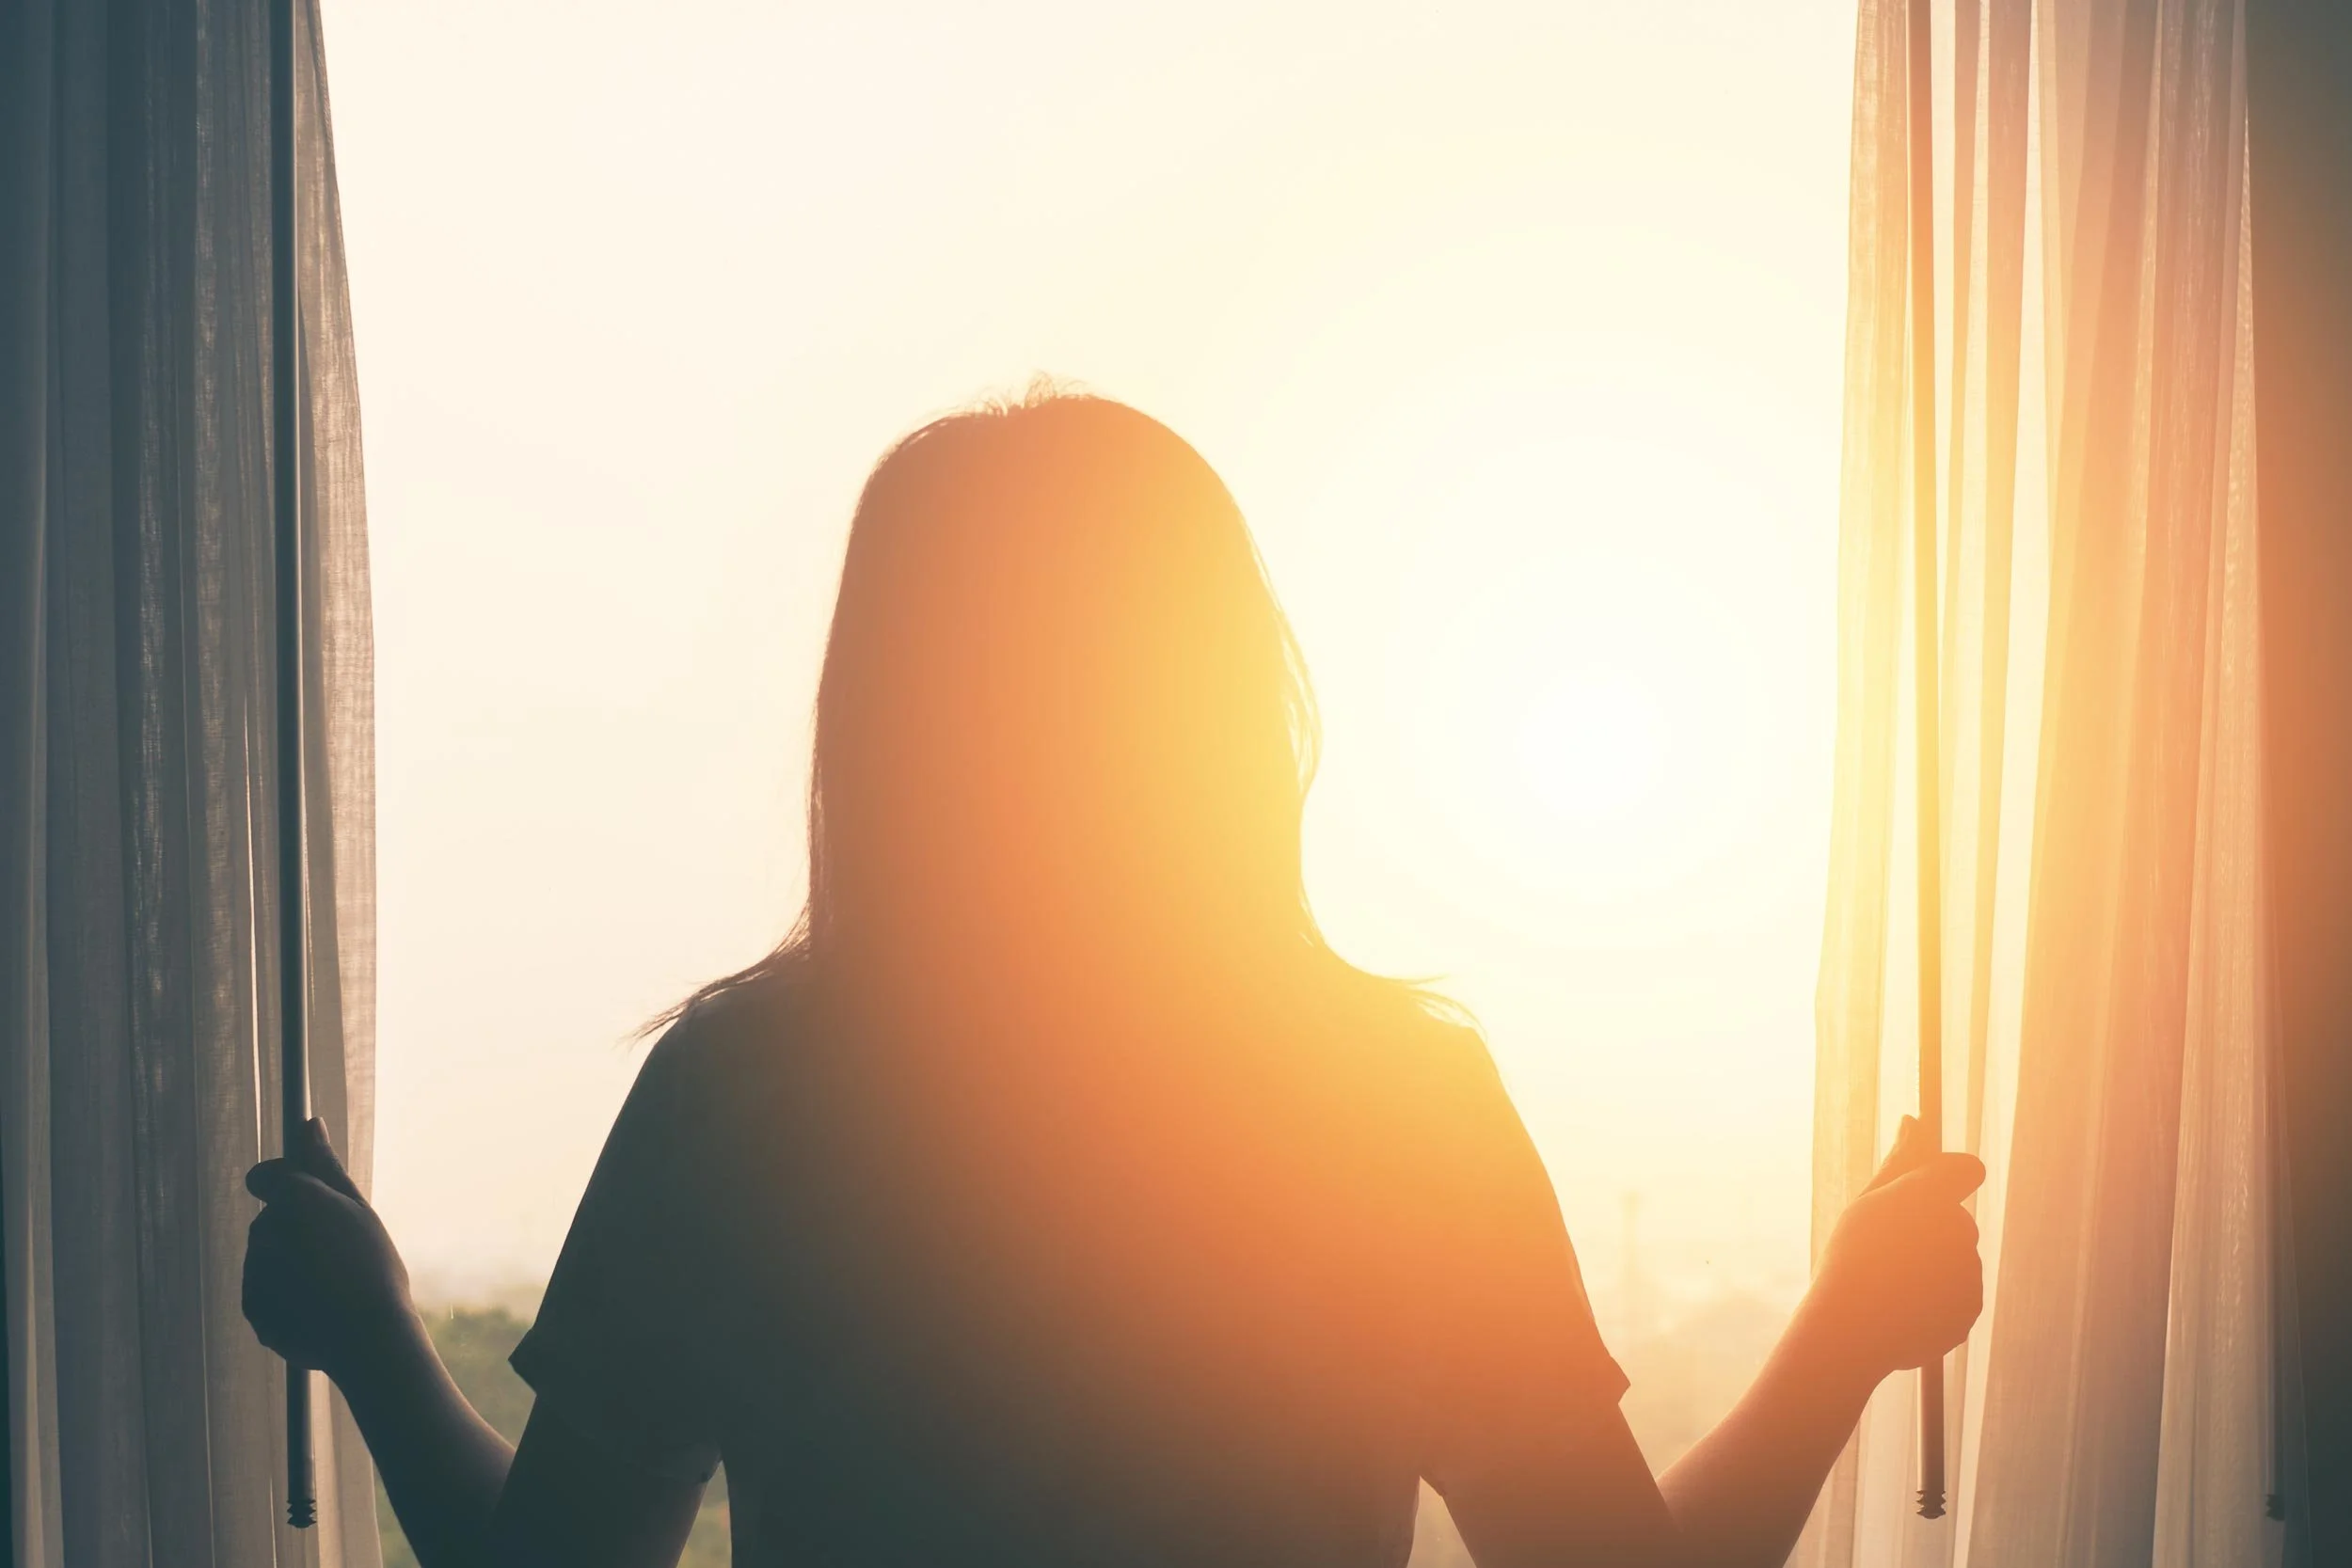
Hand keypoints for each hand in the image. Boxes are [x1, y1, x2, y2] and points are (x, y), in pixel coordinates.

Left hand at [244, 1118, 418, 1385]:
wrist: (368, 1338)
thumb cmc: (373, 1268)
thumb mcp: (357, 1210)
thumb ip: (324, 1167)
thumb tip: (308, 1123)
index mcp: (293, 1200)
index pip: (264, 1177)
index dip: (286, 1184)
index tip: (313, 1201)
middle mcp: (266, 1231)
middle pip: (271, 1220)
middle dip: (297, 1230)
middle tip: (340, 1254)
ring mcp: (254, 1272)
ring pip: (267, 1256)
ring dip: (291, 1264)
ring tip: (332, 1285)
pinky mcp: (251, 1308)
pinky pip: (263, 1291)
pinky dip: (284, 1297)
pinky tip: (317, 1307)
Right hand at [1808, 1116, 1984, 1378]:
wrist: (1851, 1328)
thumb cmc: (1851, 1256)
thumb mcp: (1868, 1202)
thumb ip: (1900, 1162)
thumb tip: (1914, 1120)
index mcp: (1930, 1195)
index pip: (1966, 1168)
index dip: (1951, 1176)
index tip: (1927, 1192)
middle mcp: (1958, 1229)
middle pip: (1956, 1220)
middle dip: (1931, 1231)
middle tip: (1887, 1251)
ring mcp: (1969, 1272)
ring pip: (1959, 1260)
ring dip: (1934, 1267)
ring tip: (1892, 1284)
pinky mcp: (1972, 1309)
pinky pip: (1961, 1295)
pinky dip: (1939, 1300)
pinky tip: (1904, 1307)